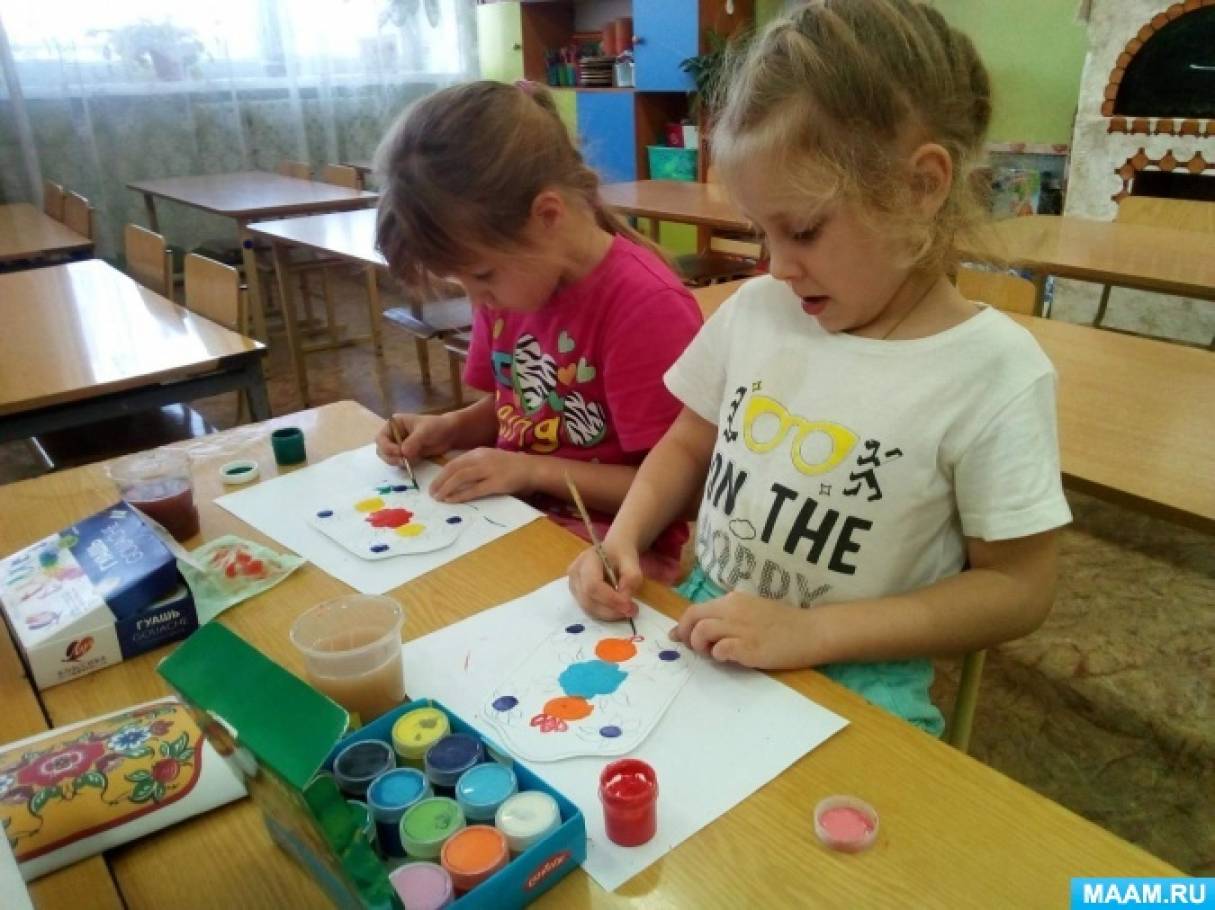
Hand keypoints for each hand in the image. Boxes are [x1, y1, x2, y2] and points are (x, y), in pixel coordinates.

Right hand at [376, 413, 453, 466]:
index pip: (381, 438)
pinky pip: (399, 463)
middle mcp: (393, 435)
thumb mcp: (425, 431)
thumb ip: (413, 441)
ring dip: (397, 462)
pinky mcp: (405, 455)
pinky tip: (415, 462)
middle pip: (382, 450)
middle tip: (403, 462)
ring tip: (411, 462)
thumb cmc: (437, 427)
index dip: (387, 447)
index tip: (399, 453)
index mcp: (394, 424)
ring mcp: (398, 446)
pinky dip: (404, 465)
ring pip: (389, 458)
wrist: (450, 435)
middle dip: (391, 457)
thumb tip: (403, 453)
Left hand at [429, 448, 533, 502]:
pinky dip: (460, 495)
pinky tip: (452, 500)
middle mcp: (481, 459)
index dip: (441, 474)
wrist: (532, 468)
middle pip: (454, 468)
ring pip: (461, 477)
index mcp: (478, 452)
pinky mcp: (496, 483)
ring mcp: (489, 470)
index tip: (433, 484)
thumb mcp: (490, 460)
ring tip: (438, 498)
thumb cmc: (511, 467)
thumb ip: (475, 465)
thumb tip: (456, 478)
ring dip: (447, 488)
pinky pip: (474, 489)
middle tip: (431, 493)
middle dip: (440, 481)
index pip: (454, 462)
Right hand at [567, 540, 641, 621]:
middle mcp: (575, 573)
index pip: (593, 585)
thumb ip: (631, 578)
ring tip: (626, 609)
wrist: (613, 550)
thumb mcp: (632, 561)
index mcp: (587, 560)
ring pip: (587, 608)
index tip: (629, 606)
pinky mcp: (576, 594)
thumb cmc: (621, 554)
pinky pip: (589, 609)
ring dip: (608, 614)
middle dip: (611, 610)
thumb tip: (625, 600)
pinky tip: (616, 608)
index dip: (610, 599)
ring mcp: (573, 584)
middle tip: (631, 611)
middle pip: (588, 600)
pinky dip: (605, 613)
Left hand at [670, 591, 816, 669]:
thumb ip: (729, 616)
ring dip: (699, 645)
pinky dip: (717, 655)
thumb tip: (703, 627)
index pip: (696, 608)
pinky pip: (720, 650)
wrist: (812, 631)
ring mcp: (740, 628)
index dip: (683, 624)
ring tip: (710, 653)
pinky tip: (728, 658)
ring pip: (702, 632)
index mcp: (733, 600)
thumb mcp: (753, 610)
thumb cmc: (784, 622)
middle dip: (685, 634)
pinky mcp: (748, 647)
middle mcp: (733, 610)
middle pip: (693, 617)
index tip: (678, 636)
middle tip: (691, 647)